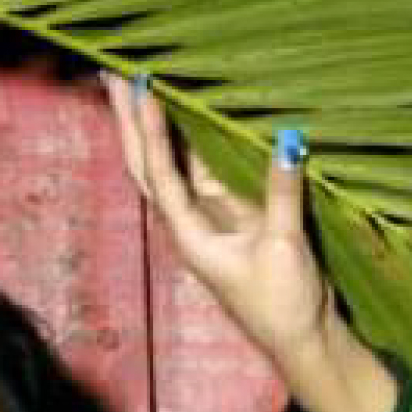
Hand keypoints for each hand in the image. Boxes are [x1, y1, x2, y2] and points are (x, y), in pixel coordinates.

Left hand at [102, 72, 332, 359]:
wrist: (300, 339)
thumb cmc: (283, 305)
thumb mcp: (284, 248)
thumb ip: (282, 194)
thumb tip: (288, 140)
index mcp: (189, 235)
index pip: (161, 173)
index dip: (152, 129)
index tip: (142, 88)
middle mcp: (189, 221)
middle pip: (148, 163)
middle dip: (130, 120)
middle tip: (112, 73)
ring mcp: (209, 216)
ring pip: (173, 162)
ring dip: (158, 124)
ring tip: (140, 79)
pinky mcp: (233, 214)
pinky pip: (205, 168)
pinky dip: (195, 137)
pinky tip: (190, 108)